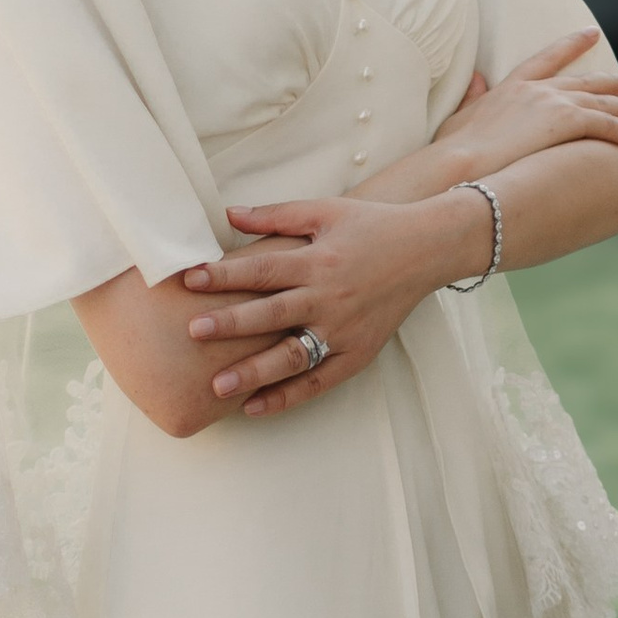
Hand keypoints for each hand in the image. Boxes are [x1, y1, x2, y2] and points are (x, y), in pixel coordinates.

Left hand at [178, 191, 488, 416]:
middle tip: (194, 332)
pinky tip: (255, 407)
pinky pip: (320, 381)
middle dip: (231, 324)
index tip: (189, 279)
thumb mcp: (325, 211)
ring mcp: (345, 329)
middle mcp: (330, 298)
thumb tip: (229, 215)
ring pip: (294, 356)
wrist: (428, 249)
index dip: (224, 274)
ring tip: (217, 387)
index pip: (263, 270)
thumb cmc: (372, 226)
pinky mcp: (358, 353)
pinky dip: (288, 397)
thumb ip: (276, 215)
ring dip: (254, 372)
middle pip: (273, 315)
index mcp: (318, 260)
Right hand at [433, 31, 617, 185]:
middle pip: (583, 81)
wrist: (460, 163)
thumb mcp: (460, 116)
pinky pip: (605, 124)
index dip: (572, 45)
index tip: (592, 33)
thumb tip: (477, 77)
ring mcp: (552, 103)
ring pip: (599, 103)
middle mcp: (537, 89)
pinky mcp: (565, 122)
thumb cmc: (454, 150)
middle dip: (609, 81)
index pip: (548, 58)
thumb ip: (474, 96)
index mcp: (512, 86)